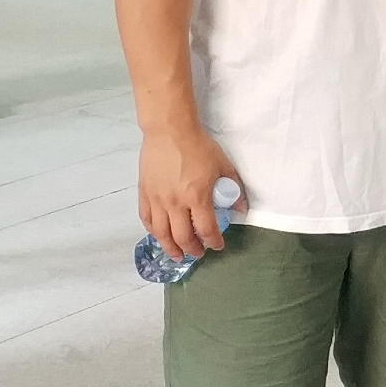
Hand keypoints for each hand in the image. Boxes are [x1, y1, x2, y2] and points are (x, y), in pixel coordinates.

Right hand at [138, 127, 246, 261]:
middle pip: (183, 237)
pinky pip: (147, 219)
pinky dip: (153, 231)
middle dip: (193, 249)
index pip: (206, 229)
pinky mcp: (144, 193)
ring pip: (161, 233)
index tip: (217, 245)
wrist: (169, 131)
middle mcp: (175, 203)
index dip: (213, 241)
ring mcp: (157, 199)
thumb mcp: (223, 166)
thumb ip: (234, 189)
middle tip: (199, 253)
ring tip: (178, 255)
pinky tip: (159, 236)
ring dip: (170, 248)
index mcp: (197, 197)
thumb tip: (240, 208)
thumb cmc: (198, 146)